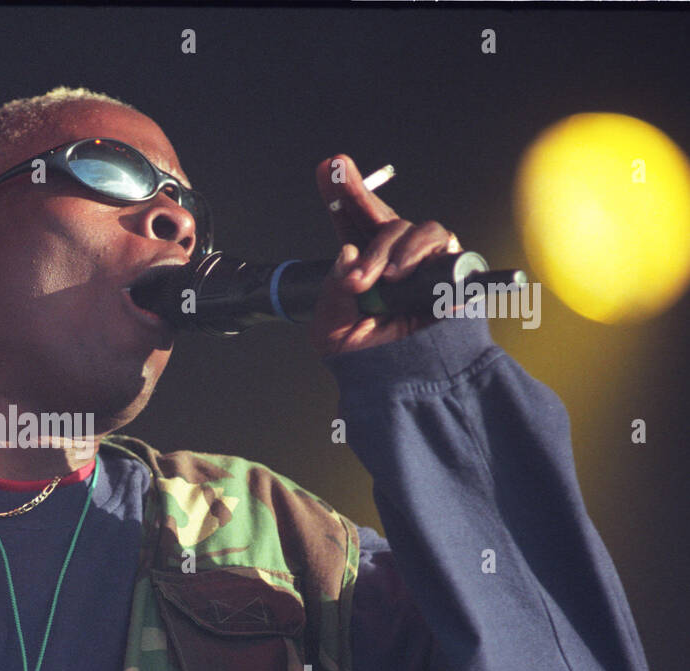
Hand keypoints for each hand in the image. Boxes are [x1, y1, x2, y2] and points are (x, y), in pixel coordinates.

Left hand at [310, 154, 461, 357]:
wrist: (401, 389)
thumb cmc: (368, 361)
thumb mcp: (332, 326)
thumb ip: (333, 288)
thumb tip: (348, 252)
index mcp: (363, 267)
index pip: (354, 223)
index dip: (343, 193)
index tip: (329, 167)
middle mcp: (395, 260)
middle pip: (384, 219)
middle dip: (365, 224)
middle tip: (358, 272)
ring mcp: (426, 265)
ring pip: (415, 229)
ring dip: (395, 250)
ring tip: (384, 280)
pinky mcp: (455, 275)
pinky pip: (449, 250)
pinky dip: (428, 256)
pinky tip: (407, 275)